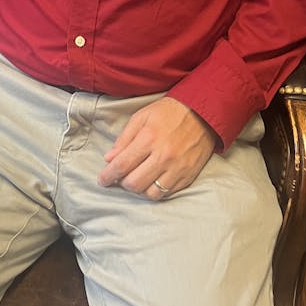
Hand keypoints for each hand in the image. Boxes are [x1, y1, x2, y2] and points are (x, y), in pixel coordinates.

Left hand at [98, 96, 216, 200]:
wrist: (202, 113)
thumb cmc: (168, 112)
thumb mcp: (142, 116)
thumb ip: (124, 138)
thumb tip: (109, 158)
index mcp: (149, 138)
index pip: (122, 165)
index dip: (108, 175)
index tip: (102, 180)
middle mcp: (163, 156)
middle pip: (134, 183)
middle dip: (122, 183)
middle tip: (120, 177)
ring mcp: (177, 168)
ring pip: (150, 193)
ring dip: (139, 189)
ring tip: (137, 178)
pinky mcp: (188, 176)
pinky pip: (167, 193)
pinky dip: (155, 191)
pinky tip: (151, 181)